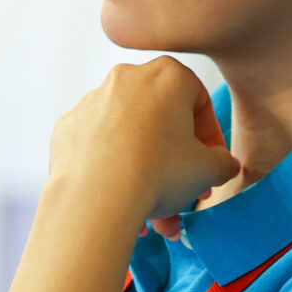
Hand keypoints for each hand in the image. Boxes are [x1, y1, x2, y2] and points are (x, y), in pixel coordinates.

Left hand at [47, 58, 239, 226]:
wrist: (96, 197)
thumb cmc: (156, 174)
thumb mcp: (208, 170)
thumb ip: (222, 162)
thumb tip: (223, 164)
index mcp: (167, 76)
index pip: (198, 101)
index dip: (209, 137)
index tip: (211, 163)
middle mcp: (127, 78)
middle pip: (161, 121)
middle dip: (176, 161)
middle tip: (186, 191)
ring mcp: (93, 100)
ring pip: (129, 137)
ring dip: (146, 171)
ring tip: (156, 215)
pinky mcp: (68, 126)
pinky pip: (99, 146)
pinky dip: (112, 168)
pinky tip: (122, 200)